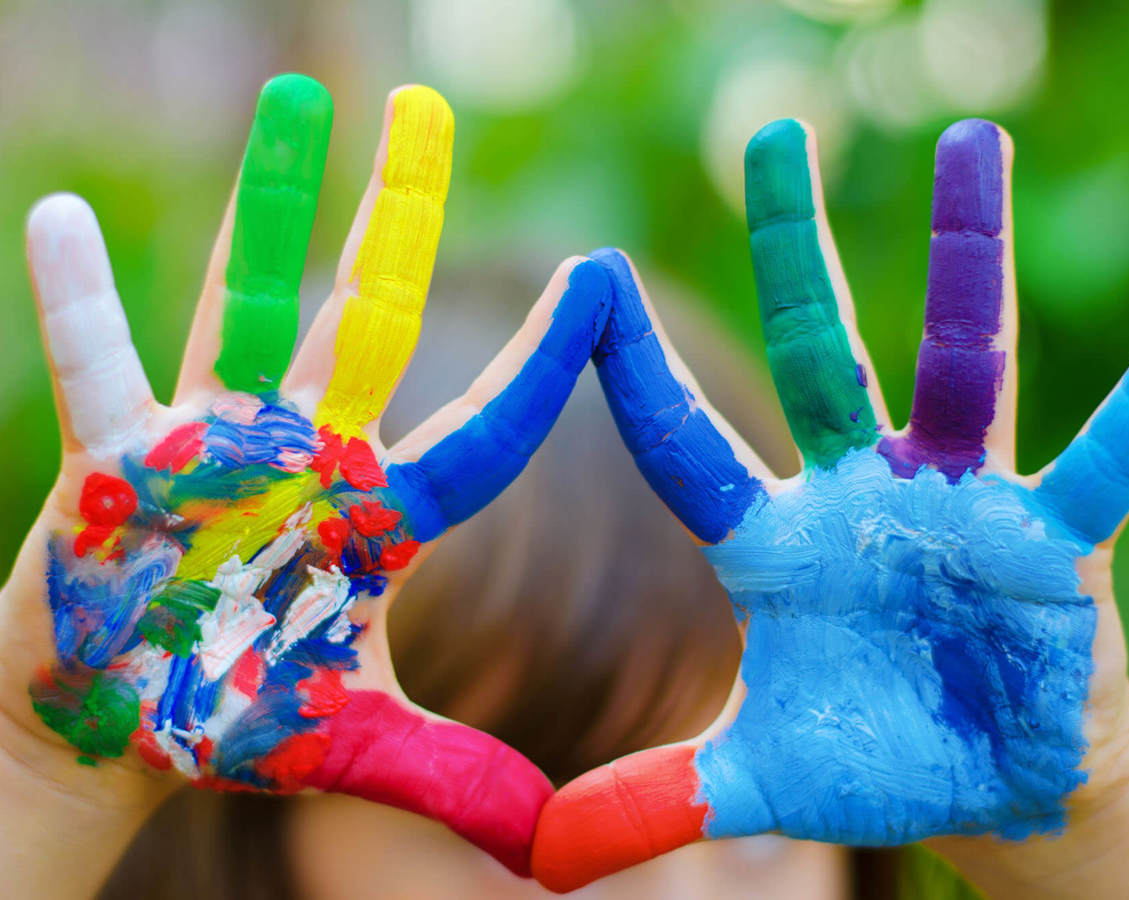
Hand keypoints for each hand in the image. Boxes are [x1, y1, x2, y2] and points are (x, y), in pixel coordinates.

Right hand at [0, 73, 609, 884]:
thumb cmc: (232, 718)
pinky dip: (78, 298)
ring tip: (292, 100)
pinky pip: (94, 365)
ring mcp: (210, 442)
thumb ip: (450, 778)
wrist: (119, 727)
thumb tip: (551, 846)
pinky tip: (59, 212)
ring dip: (266, 204)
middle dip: (397, 215)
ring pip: (243, 302)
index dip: (541, 360)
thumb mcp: (351, 744)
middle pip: (366, 314)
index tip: (600, 276)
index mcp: (379, 512)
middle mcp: (306, 452)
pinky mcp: (112, 458)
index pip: (485, 426)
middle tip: (434, 105)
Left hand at [531, 118, 1128, 892]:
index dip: (635, 374)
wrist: (984, 782)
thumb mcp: (757, 782)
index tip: (588, 281)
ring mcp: (959, 499)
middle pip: (816, 349)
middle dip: (789, 247)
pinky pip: (1106, 461)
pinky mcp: (1055, 536)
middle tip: (767, 132)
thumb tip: (539, 860)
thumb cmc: (871, 761)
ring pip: (961, 362)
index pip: (687, 442)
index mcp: (774, 540)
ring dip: (967, 258)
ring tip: (972, 143)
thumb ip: (653, 802)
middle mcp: (859, 491)